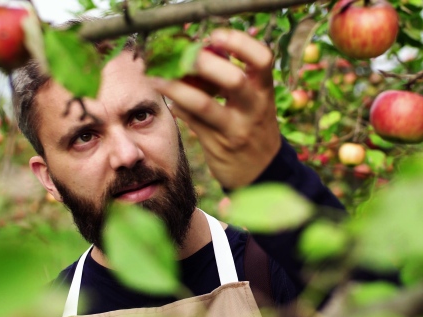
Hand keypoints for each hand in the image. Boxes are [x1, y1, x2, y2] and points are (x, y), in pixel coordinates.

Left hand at [150, 29, 281, 189]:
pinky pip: (191, 120)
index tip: (216, 35)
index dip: (240, 42)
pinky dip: (177, 105)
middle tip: (183, 55)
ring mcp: (235, 129)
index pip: (262, 59)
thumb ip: (231, 82)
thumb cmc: (254, 128)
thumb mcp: (254, 104)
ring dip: (176, 87)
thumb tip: (196, 56)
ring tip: (157, 77)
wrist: (264, 174)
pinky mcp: (217, 145)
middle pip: (233, 80)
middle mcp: (253, 109)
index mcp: (264, 92)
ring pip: (203, 104)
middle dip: (204, 63)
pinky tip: (167, 97)